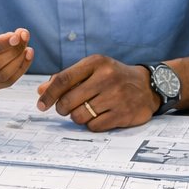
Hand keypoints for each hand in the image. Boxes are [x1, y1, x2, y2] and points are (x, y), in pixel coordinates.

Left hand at [36, 56, 156, 130]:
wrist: (148, 86)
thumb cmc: (113, 77)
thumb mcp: (92, 70)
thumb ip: (66, 79)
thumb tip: (41, 91)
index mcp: (96, 63)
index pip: (64, 79)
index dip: (49, 94)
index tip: (41, 105)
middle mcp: (106, 78)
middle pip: (69, 101)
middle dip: (62, 108)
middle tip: (65, 109)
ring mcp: (116, 96)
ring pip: (80, 116)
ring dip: (77, 117)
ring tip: (85, 111)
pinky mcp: (123, 114)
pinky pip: (94, 126)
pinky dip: (91, 124)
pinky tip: (99, 116)